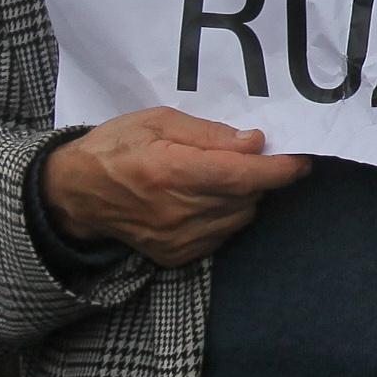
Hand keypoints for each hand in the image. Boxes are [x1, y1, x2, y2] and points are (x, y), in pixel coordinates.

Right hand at [41, 107, 308, 266]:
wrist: (75, 194)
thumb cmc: (116, 147)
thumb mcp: (157, 121)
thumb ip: (209, 133)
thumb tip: (255, 142)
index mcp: (172, 172)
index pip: (242, 176)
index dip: (279, 169)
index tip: (301, 158)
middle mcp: (179, 211)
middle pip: (247, 197)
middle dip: (260, 176)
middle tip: (251, 156)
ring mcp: (178, 239)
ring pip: (240, 217)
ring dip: (244, 196)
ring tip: (223, 175)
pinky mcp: (176, 256)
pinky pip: (223, 235)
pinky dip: (226, 215)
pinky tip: (207, 198)